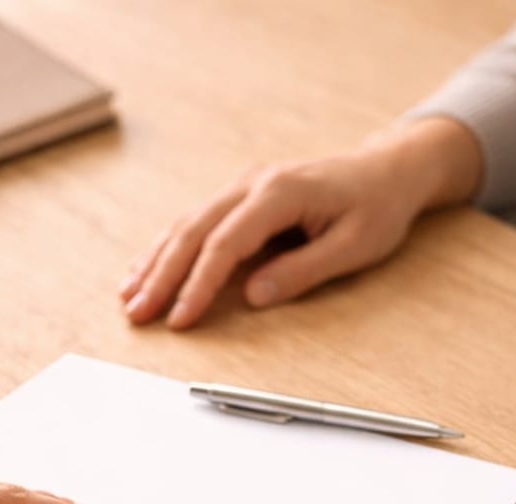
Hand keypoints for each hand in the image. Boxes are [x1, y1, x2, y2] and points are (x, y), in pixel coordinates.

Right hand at [122, 118, 481, 328]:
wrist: (385, 171)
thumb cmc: (376, 209)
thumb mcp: (353, 246)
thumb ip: (303, 271)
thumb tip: (253, 296)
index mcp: (280, 193)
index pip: (226, 243)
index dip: (199, 285)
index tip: (180, 320)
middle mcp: (252, 183)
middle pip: (193, 231)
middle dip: (161, 276)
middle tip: (137, 314)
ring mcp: (243, 186)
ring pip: (186, 224)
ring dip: (155, 262)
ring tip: (129, 297)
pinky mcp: (240, 196)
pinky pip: (195, 222)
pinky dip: (168, 248)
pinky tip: (146, 269)